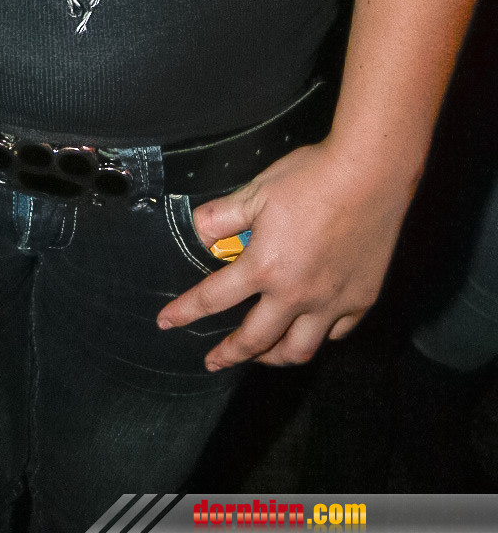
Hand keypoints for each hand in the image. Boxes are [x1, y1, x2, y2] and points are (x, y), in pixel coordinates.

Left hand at [156, 138, 413, 371]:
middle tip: (213, 361)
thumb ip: (222, 216)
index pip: (214, 298)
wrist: (368, 174)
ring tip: (262, 356)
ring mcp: (332, 302)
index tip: (167, 322)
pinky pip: (337, 332)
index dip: (186, 312)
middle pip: (256, 340)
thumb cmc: (309, 178)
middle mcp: (297, 295)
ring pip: (300, 349)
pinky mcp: (362, 299)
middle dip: (230, 354)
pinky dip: (320, 336)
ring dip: (274, 357)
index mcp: (265, 268)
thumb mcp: (255, 190)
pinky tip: (312, 330)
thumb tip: (200, 233)